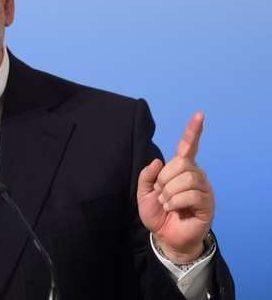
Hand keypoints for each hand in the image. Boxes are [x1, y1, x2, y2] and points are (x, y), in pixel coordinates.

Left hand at [137, 112, 213, 262]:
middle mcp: (194, 175)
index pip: (188, 146)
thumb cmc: (157, 213)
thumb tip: (158, 161)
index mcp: (179, 169)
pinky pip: (192, 193)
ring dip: (170, 191)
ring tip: (166, 203)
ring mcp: (203, 188)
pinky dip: (176, 201)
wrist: (165, 236)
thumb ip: (147, 175)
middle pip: (182, 162)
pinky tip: (173, 208)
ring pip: (187, 177)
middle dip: (165, 178)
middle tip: (160, 193)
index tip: (199, 114)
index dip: (193, 131)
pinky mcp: (207, 203)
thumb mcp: (144, 193)